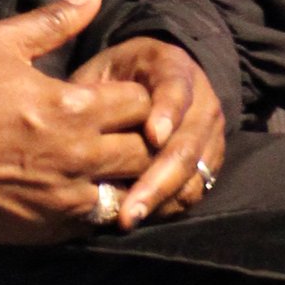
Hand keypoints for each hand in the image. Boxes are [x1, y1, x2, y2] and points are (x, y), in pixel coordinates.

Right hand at [0, 0, 154, 245]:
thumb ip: (54, 19)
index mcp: (73, 106)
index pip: (142, 102)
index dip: (139, 97)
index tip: (124, 97)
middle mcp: (80, 154)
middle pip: (145, 151)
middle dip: (143, 139)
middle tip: (127, 132)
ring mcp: (67, 196)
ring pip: (131, 191)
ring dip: (128, 178)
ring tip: (114, 166)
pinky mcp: (51, 227)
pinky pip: (100, 222)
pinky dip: (103, 208)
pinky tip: (88, 192)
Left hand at [99, 36, 226, 227]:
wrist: (155, 78)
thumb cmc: (117, 77)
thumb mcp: (104, 70)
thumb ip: (95, 92)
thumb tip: (72, 123)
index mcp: (171, 67)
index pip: (175, 89)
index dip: (166, 113)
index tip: (152, 137)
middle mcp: (200, 99)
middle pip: (186, 144)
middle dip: (158, 179)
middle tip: (128, 208)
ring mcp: (211, 131)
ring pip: (194, 173)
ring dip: (162, 199)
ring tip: (129, 218)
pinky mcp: (212, 158)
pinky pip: (197, 188)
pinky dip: (170, 204)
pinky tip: (142, 215)